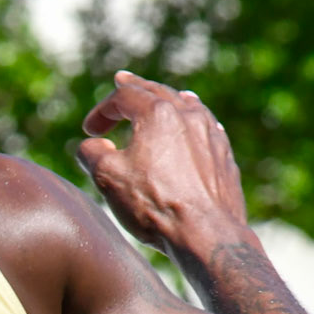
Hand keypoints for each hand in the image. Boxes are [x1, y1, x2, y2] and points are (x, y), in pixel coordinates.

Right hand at [79, 72, 247, 254]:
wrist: (206, 233)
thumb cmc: (155, 205)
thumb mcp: (108, 179)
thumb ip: (92, 154)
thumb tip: (92, 146)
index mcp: (157, 112)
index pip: (124, 97)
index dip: (102, 110)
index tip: (90, 130)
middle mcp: (187, 114)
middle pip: (157, 92)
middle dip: (135, 89)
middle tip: (121, 80)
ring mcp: (210, 132)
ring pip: (185, 105)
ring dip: (167, 100)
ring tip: (161, 97)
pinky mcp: (223, 154)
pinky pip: (204, 126)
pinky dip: (189, 120)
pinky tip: (192, 124)